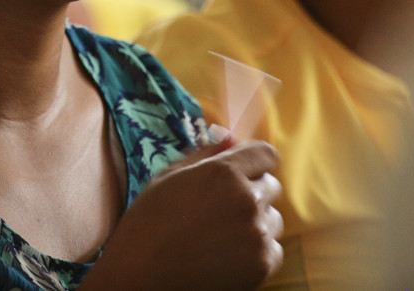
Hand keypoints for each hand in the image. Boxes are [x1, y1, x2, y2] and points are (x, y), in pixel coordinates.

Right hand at [84, 136, 283, 290]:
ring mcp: (257, 234)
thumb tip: (229, 137)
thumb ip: (204, 154)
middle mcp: (246, 200)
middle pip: (271, 186)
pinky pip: (273, 248)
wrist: (140, 279)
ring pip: (273, 219)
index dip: (253, 161)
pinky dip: (256, 252)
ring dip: (255, 223)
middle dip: (251, 191)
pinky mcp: (262, 265)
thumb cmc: (147, 225)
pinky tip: (226, 255)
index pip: (266, 154)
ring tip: (220, 235)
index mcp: (223, 172)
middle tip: (220, 209)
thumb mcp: (168, 178)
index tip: (241, 172)